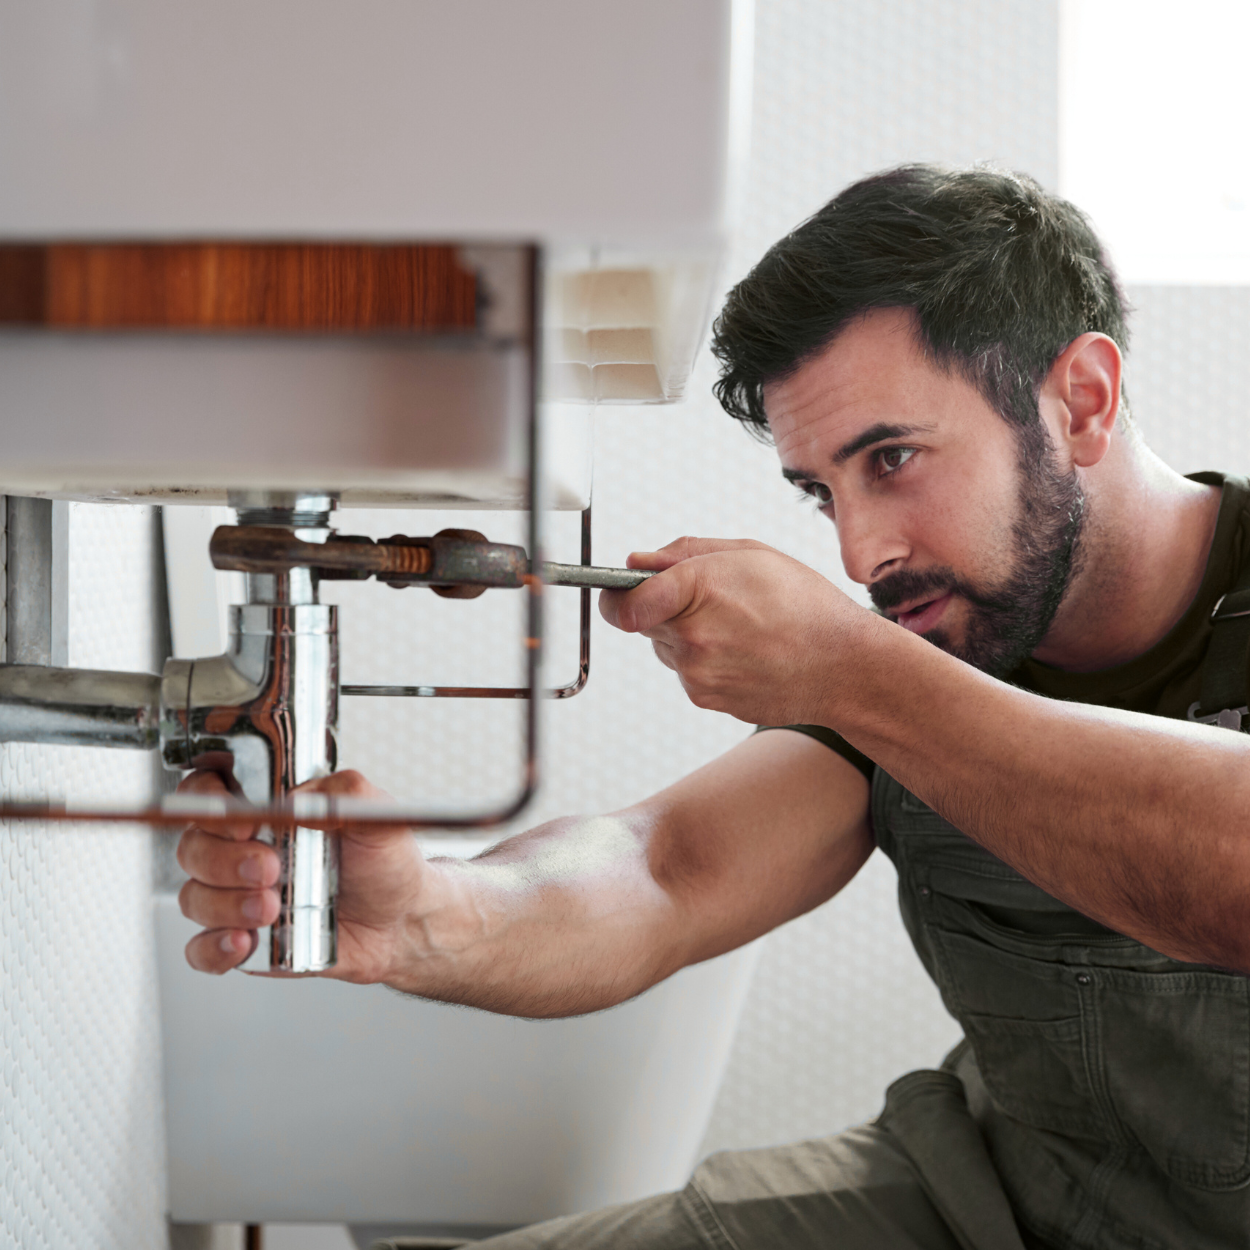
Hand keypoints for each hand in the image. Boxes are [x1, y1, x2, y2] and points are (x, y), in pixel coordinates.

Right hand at [174, 769, 437, 980]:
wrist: (401, 921)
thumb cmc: (384, 864)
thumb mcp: (376, 815)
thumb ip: (345, 792)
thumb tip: (300, 798)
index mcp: (267, 812)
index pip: (207, 792)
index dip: (208, 803)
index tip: (243, 822)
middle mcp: (243, 851)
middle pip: (193, 848)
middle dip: (224, 861)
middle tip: (269, 869)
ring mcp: (238, 897)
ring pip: (194, 898)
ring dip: (226, 905)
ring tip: (272, 908)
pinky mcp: (244, 941)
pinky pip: (202, 949)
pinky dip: (214, 948)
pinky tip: (246, 942)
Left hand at [598, 536, 861, 726]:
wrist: (844, 667)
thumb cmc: (807, 606)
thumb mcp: (751, 554)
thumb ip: (685, 553)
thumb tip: (638, 562)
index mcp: (699, 590)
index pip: (622, 602)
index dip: (615, 594)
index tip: (620, 589)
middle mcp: (692, 638)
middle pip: (640, 621)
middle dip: (662, 607)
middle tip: (708, 599)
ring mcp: (697, 674)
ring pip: (665, 647)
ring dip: (686, 634)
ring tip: (738, 627)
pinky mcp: (706, 698)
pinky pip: (687, 671)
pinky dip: (705, 660)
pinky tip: (743, 651)